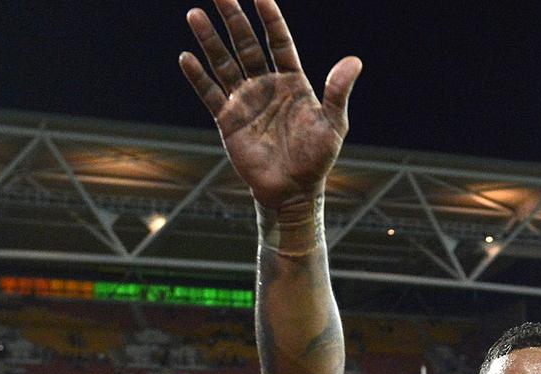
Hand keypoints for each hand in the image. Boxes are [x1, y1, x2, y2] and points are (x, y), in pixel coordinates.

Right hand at [179, 0, 361, 209]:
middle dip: (233, 18)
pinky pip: (210, 94)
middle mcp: (266, 84)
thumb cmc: (317, 158)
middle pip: (246, 44)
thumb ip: (338, 92)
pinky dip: (198, 77)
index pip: (279, 41)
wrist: (293, 190)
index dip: (271, 18)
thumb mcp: (334, 124)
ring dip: (209, 40)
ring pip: (224, 63)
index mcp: (291, 81)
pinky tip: (186, 58)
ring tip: (195, 15)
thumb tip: (354, 61)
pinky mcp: (228, 120)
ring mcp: (244, 100)